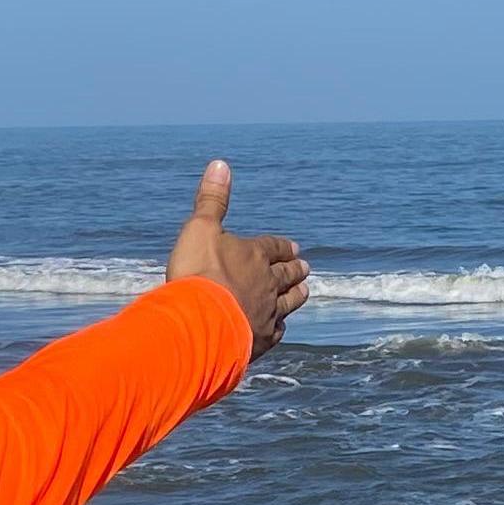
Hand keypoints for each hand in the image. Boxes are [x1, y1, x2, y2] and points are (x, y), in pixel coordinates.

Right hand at [165, 160, 308, 355]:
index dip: (281, 247)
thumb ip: (212, 200)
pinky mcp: (260, 340)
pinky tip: (280, 327)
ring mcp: (266, 313)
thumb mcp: (200, 228)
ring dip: (296, 295)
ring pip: (287, 303)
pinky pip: (275, 331)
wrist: (200, 323)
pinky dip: (279, 326)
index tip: (293, 247)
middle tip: (305, 267)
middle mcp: (266, 284)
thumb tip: (221, 164)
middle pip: (286, 275)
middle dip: (294, 269)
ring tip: (304, 291)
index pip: (272, 248)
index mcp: (254, 255)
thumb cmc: (198, 273)